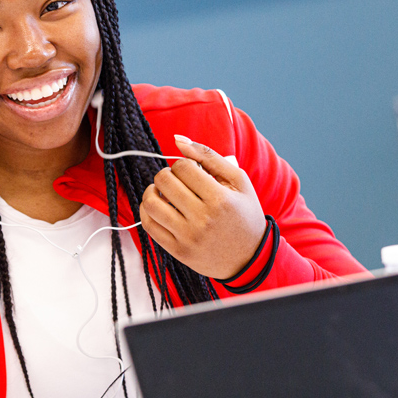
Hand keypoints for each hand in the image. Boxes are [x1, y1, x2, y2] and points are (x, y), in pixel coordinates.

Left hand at [140, 135, 267, 279]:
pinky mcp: (178, 251)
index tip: (190, 170)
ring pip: (151, 203)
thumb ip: (208, 156)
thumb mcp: (238, 180)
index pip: (182, 167)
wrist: (250, 257)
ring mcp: (188, 237)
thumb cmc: (245, 214)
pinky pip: (149, 226)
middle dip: (166, 174)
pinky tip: (158, 206)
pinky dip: (147, 211)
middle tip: (176, 180)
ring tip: (163, 191)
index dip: (182, 163)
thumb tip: (178, 139)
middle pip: (164, 181)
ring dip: (153, 191)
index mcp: (220, 199)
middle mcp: (202, 219)